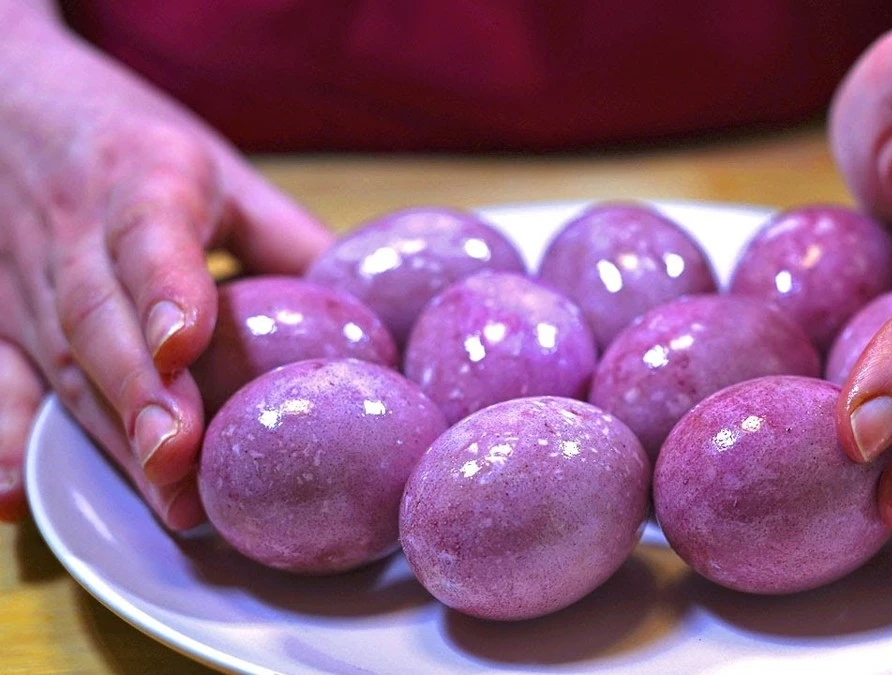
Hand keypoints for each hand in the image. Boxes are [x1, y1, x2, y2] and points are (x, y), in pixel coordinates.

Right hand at [0, 23, 332, 527]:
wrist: (10, 101)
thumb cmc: (135, 149)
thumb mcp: (221, 172)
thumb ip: (287, 239)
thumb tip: (374, 318)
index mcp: (144, 177)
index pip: (149, 230)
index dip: (165, 287)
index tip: (184, 343)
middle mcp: (74, 229)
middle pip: (100, 316)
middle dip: (142, 393)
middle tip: (182, 457)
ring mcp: (22, 278)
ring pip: (62, 361)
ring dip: (111, 434)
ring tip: (166, 498)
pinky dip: (5, 437)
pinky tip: (17, 497)